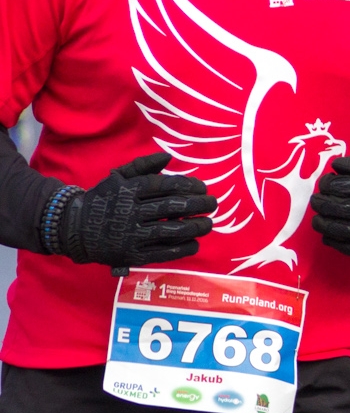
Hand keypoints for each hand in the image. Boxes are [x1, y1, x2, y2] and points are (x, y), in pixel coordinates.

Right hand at [51, 153, 214, 269]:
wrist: (74, 228)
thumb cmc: (103, 199)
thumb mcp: (118, 177)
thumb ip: (143, 166)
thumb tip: (168, 157)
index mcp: (128, 190)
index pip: (166, 186)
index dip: (189, 186)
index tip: (204, 188)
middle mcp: (130, 212)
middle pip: (172, 207)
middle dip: (198, 205)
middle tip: (213, 204)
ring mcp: (131, 235)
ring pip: (170, 231)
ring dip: (195, 227)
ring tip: (209, 223)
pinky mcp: (131, 255)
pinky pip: (162, 253)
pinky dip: (182, 248)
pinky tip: (195, 243)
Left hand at [310, 157, 349, 261]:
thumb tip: (335, 166)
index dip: (332, 185)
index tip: (324, 184)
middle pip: (349, 209)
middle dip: (325, 205)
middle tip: (315, 202)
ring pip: (349, 231)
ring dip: (327, 226)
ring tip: (317, 220)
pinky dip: (336, 243)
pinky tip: (327, 235)